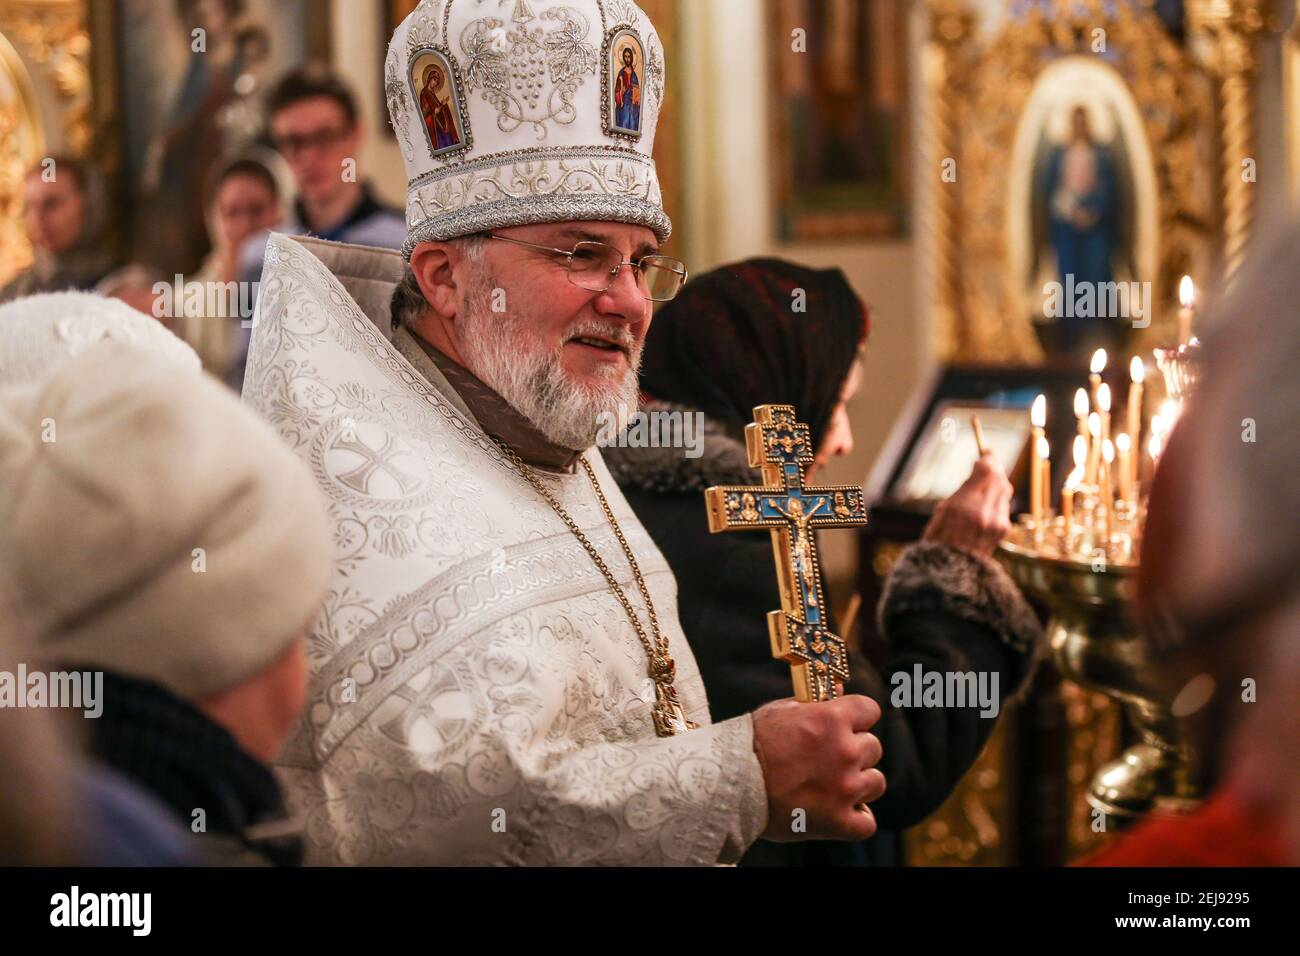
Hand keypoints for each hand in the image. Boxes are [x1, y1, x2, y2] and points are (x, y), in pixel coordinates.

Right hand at [752, 694, 884, 841]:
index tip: (847, 727)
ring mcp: (846, 788)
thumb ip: (815, 703)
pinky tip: (838, 812)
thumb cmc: (751, 744)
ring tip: (832, 786)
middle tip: (828, 760)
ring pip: (875, 782)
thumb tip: (840, 689)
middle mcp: (846, 751)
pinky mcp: (839, 821)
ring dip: (858, 784)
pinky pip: (866, 822)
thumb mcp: (781, 711)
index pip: (870, 710)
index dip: (859, 719)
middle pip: (873, 747)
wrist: (730, 784)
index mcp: (833, 719)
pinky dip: (855, 818)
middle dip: (855, 752)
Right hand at [922, 451, 1012, 557]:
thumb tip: (978, 473)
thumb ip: (963, 491)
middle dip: (994, 469)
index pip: (987, 471)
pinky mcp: (1002, 531)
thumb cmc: (939, 540)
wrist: (950, 571)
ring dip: (997, 484)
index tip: (985, 453)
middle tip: (988, 463)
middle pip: (999, 479)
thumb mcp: (943, 511)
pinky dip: (997, 500)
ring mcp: (997, 523)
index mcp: (966, 506)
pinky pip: (1004, 506)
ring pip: (1005, 492)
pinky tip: (987, 503)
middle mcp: (985, 513)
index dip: (988, 459)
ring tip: (985, 483)